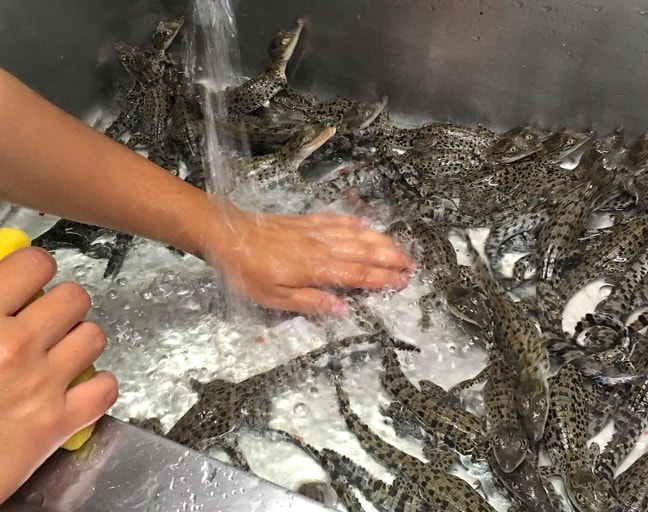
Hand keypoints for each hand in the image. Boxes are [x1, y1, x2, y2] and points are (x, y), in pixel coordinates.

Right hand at [0, 247, 117, 503]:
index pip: (35, 264)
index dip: (33, 269)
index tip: (27, 279)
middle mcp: (15, 346)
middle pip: (74, 297)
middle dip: (60, 305)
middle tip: (42, 318)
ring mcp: (40, 385)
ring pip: (94, 336)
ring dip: (78, 340)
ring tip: (56, 350)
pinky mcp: (56, 424)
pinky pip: (105, 388)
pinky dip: (95, 386)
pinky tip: (74, 385)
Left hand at [204, 206, 415, 314]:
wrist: (228, 234)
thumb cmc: (248, 272)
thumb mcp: (274, 298)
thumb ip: (310, 302)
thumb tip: (343, 308)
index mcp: (316, 269)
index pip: (357, 275)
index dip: (382, 279)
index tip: (402, 281)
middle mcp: (322, 247)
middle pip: (364, 252)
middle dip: (390, 258)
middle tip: (412, 265)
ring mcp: (315, 231)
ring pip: (356, 234)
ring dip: (380, 241)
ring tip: (399, 247)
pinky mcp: (306, 221)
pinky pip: (336, 220)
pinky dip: (354, 222)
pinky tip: (366, 224)